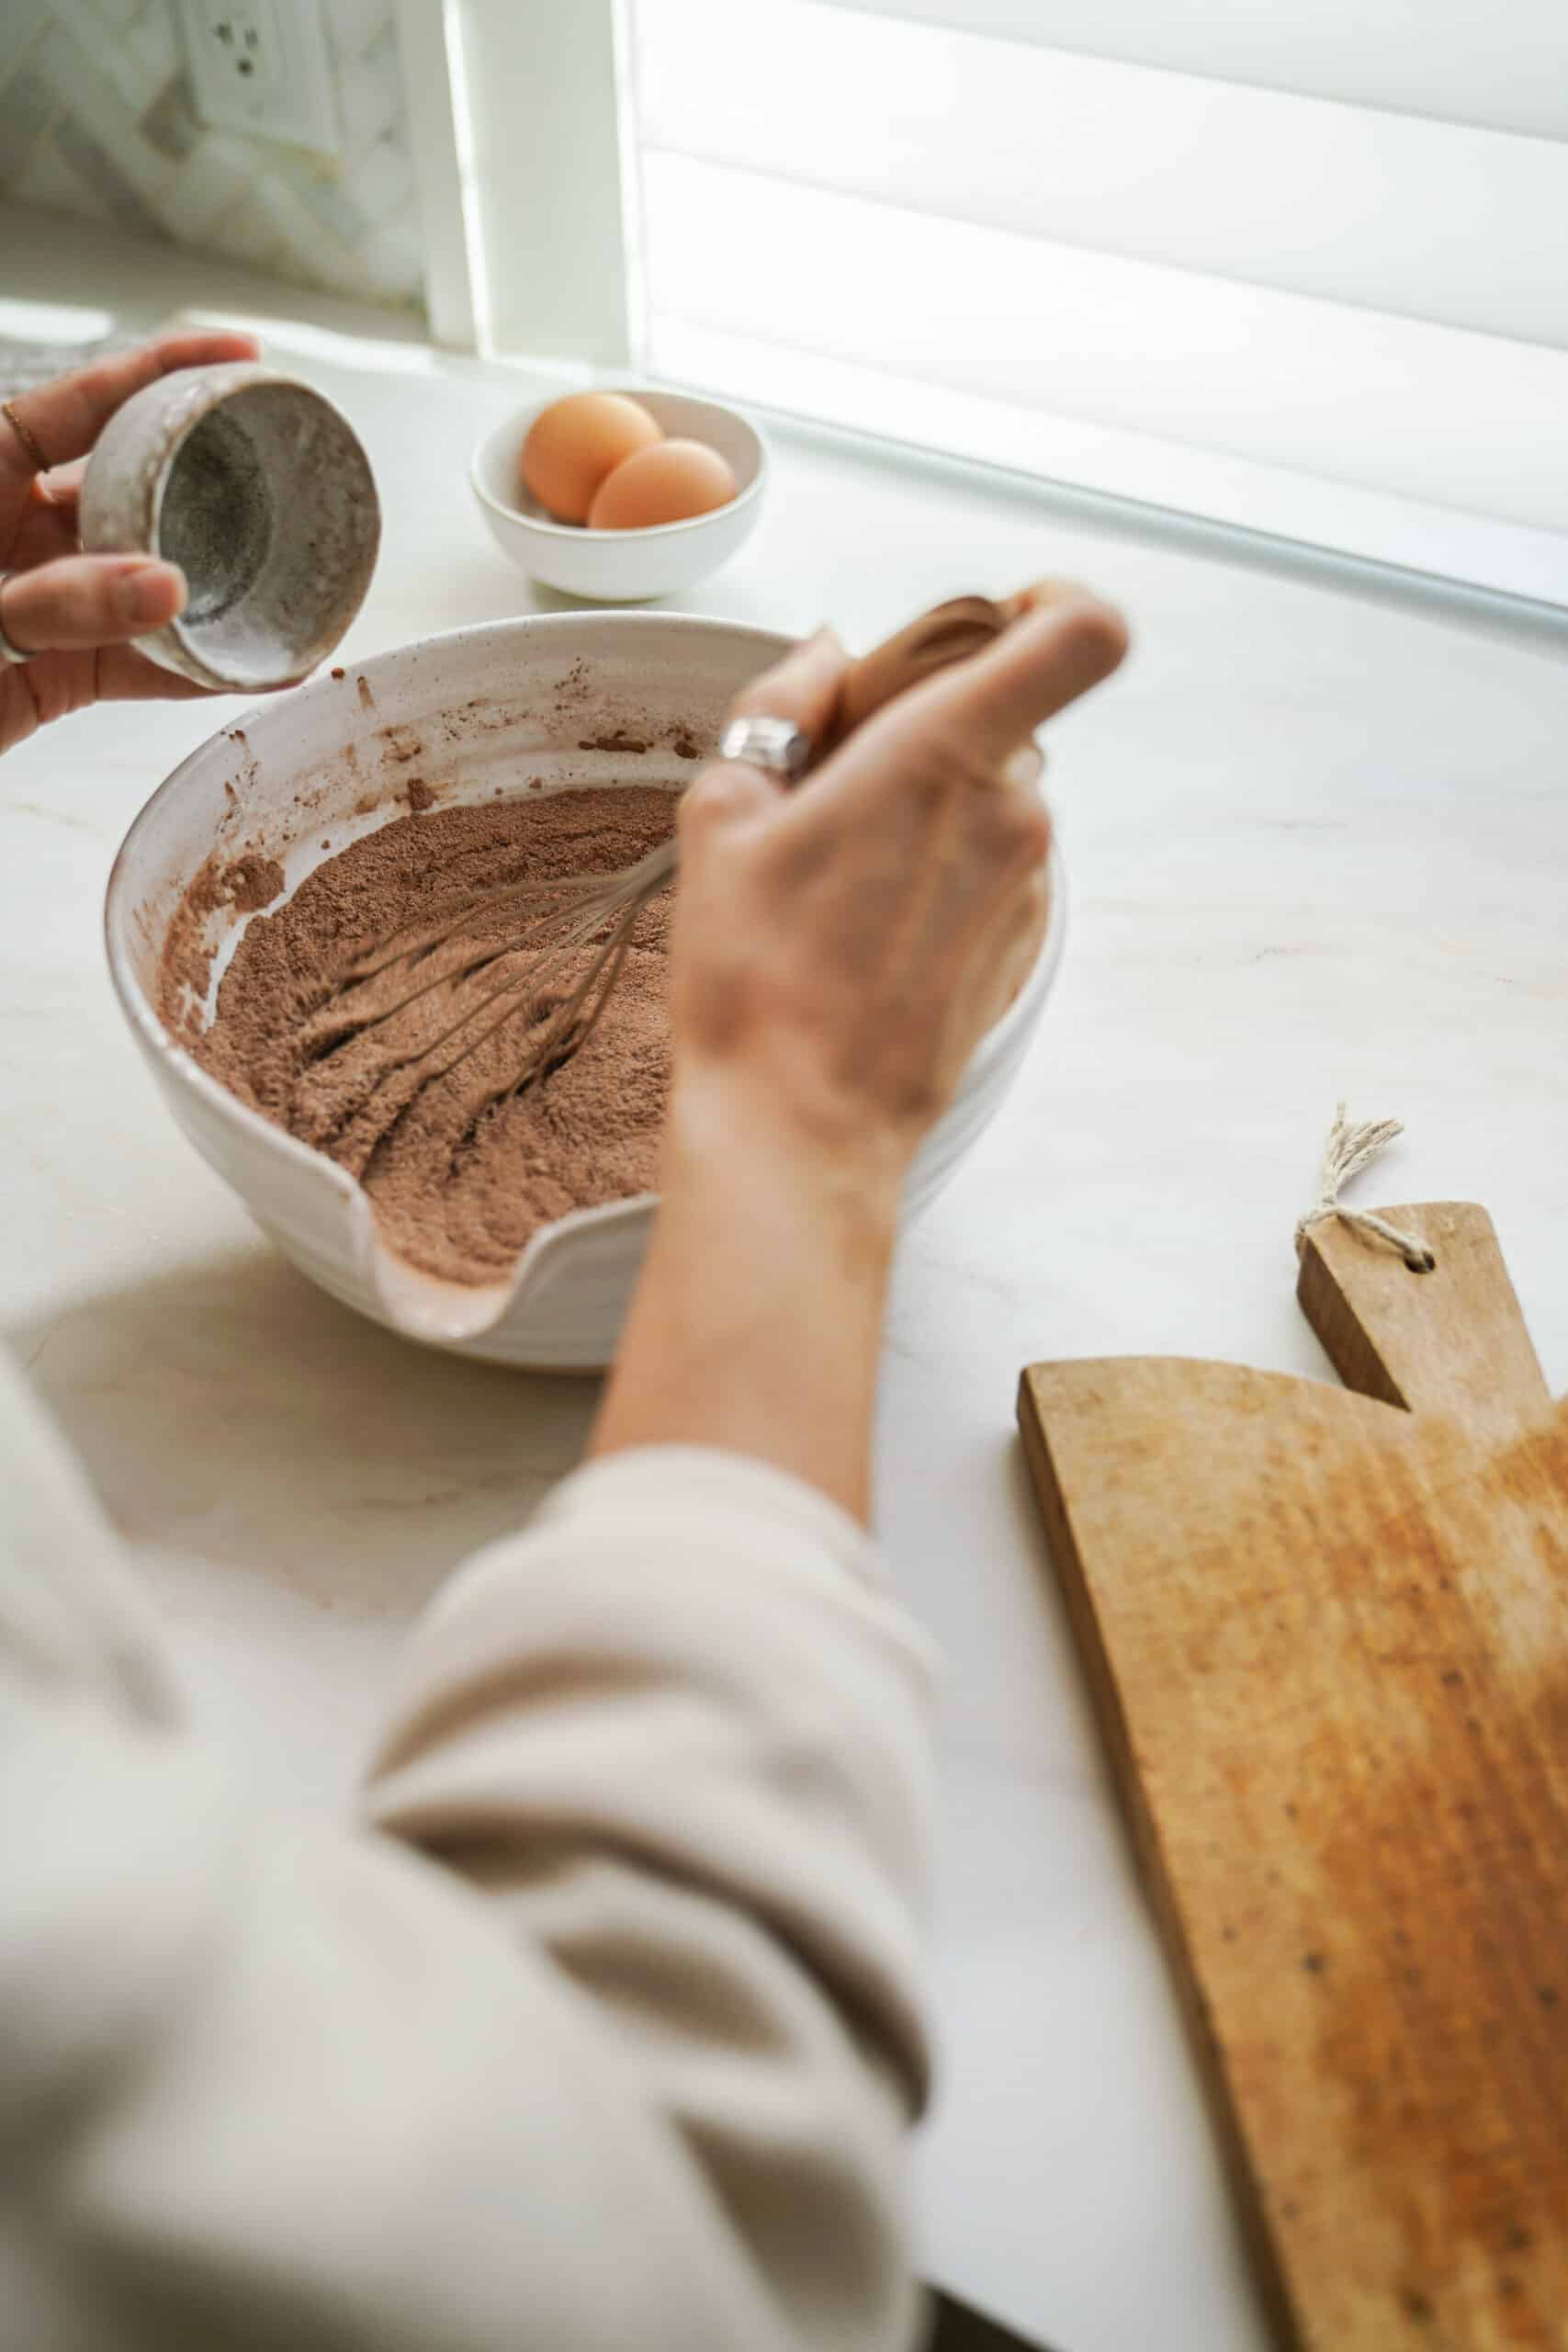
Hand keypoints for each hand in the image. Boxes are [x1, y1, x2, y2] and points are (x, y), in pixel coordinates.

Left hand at [0, 329, 260, 754]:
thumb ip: (54, 601)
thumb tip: (168, 588)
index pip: (89, 400)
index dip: (168, 371)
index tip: (244, 356)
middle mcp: (17, 524)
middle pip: (131, 487)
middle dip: (208, 482)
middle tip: (286, 472)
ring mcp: (38, 599)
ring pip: (140, 580)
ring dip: (208, 587)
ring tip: (287, 577)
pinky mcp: (50, 675)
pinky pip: (134, 667)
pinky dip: (187, 672)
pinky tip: (245, 668)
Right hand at [670, 580, 1127, 1181]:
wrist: (801, 1127)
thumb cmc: (753, 976)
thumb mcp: (723, 814)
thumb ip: (782, 704)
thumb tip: (827, 650)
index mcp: (944, 753)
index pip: (1081, 633)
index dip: (1057, 604)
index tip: (1000, 619)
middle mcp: (1011, 812)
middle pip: (1007, 719)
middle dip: (933, 731)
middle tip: (840, 789)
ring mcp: (1026, 886)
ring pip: (994, 800)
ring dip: (932, 813)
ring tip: (839, 882)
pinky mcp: (1023, 947)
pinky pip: (993, 873)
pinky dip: (942, 878)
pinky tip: (869, 934)